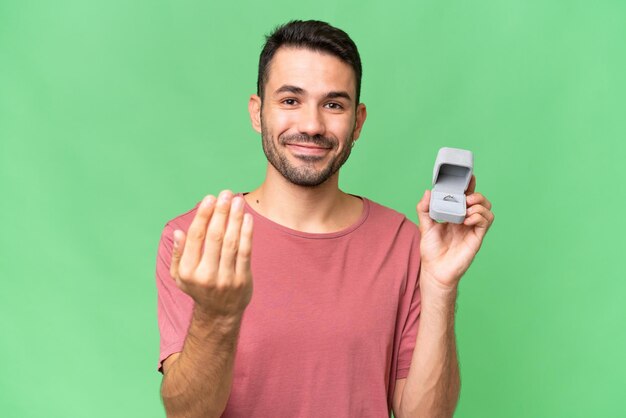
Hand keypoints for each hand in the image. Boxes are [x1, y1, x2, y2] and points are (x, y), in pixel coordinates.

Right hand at [169, 190, 253, 317]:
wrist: (220, 313)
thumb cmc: (198, 288)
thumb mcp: (180, 276)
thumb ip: (178, 254)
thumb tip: (179, 233)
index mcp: (187, 271)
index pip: (196, 237)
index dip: (203, 215)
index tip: (210, 198)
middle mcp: (206, 275)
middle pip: (215, 237)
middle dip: (221, 212)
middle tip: (226, 194)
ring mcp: (225, 278)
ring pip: (231, 242)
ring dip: (235, 219)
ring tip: (238, 201)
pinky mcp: (242, 280)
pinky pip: (245, 252)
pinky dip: (247, 233)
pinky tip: (247, 218)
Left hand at [416, 175, 493, 291]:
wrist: (435, 270)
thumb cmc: (431, 250)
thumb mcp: (424, 225)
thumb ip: (424, 209)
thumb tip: (427, 192)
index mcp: (455, 215)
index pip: (466, 197)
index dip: (470, 186)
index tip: (469, 177)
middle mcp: (466, 220)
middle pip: (480, 201)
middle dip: (476, 195)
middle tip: (466, 197)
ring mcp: (473, 229)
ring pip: (487, 210)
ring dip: (479, 205)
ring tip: (467, 209)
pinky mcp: (477, 238)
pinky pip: (486, 222)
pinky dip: (479, 216)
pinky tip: (467, 219)